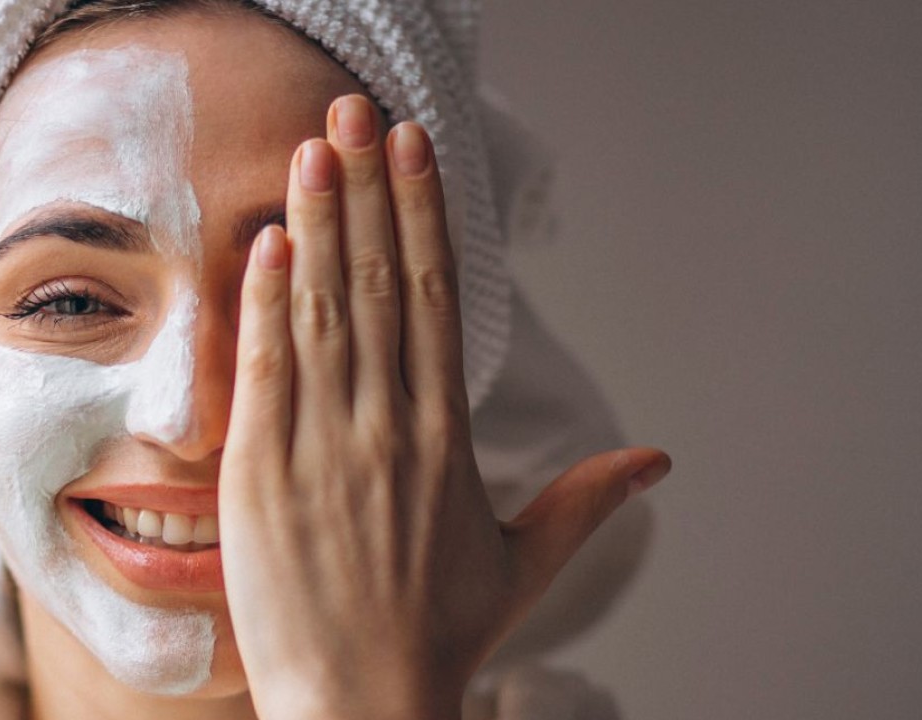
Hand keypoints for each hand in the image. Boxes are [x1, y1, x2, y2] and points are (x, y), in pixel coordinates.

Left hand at [217, 95, 671, 719]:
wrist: (365, 705)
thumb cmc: (438, 639)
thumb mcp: (524, 563)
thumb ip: (587, 499)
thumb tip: (659, 459)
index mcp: (447, 436)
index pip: (433, 296)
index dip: (419, 213)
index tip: (412, 149)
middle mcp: (389, 427)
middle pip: (379, 281)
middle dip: (366, 189)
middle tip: (355, 115)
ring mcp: (324, 446)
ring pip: (323, 310)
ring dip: (316, 223)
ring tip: (313, 152)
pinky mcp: (262, 473)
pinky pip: (266, 371)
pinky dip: (266, 304)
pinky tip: (268, 245)